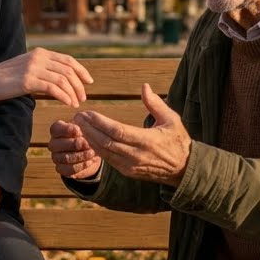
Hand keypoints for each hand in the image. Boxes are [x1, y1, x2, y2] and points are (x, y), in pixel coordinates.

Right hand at [0, 47, 93, 107]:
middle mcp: (39, 58)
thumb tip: (61, 78)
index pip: (68, 60)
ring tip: (76, 103)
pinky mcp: (28, 80)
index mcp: (41, 53)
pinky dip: (64, 97)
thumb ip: (43, 69)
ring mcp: (34, 68)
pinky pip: (53, 88)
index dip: (81, 70)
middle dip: (79, 85)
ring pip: (63, 80)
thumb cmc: (6, 78)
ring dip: (73, 93)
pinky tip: (68, 103)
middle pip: (68, 70)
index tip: (89, 81)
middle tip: (84, 97)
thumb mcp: (27, 67)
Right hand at [48, 120, 102, 179]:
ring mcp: (56, 157)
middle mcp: (54, 144)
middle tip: (87, 144)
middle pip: (57, 144)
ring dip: (80, 156)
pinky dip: (81, 166)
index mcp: (58, 131)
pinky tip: (90, 161)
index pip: (55, 129)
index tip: (79, 131)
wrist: (91, 152)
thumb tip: (83, 129)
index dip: (66, 130)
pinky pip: (68, 169)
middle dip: (74, 144)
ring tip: (92, 153)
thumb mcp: (87, 129)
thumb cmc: (87, 136)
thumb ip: (84, 127)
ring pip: (65, 158)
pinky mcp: (61, 169)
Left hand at [72, 84, 190, 185]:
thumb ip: (155, 104)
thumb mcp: (171, 119)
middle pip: (106, 142)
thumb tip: (144, 87)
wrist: (183, 169)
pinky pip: (107, 160)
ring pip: (104, 152)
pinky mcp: (128, 172)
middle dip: (88, 129)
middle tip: (77, 117)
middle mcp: (136, 155)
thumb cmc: (177, 140)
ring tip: (79, 126)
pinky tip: (89, 138)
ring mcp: (131, 166)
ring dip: (89, 139)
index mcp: (147, 140)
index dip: (99, 122)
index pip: (117, 131)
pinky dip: (96, 148)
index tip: (87, 113)